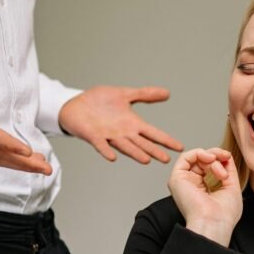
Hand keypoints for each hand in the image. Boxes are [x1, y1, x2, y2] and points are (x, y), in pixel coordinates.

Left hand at [58, 86, 183, 164]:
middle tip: (166, 159)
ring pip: (125, 146)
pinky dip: (106, 151)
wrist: (74, 104)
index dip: (165, 140)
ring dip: (135, 153)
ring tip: (146, 160)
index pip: (153, 133)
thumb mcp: (125, 94)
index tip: (179, 147)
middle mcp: (122, 132)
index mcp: (131, 123)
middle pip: (142, 143)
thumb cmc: (98, 101)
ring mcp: (108, 135)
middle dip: (153, 150)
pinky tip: (113, 157)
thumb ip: (145, 94)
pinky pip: (101, 145)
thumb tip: (167, 93)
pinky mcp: (93, 136)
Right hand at [168, 148, 242, 246]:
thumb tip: (225, 156)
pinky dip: (200, 153)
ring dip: (212, 158)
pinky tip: (210, 159)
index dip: (220, 159)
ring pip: (196, 157)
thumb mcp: (231, 186)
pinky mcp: (176, 178)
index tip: (229, 158)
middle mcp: (192, 185)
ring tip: (220, 172)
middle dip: (217, 156)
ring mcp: (184, 181)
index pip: (209, 166)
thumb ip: (228, 169)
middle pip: (202, 160)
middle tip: (226, 160)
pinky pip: (185, 156)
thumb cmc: (224, 214)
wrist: (214, 223)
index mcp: (204, 189)